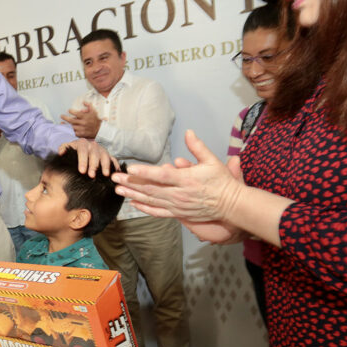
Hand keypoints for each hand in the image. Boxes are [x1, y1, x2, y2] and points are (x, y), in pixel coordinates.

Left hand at [59, 138, 118, 177]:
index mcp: (82, 143)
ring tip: (105, 175)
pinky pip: (113, 159)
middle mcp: (93, 145)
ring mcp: (101, 150)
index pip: (82, 151)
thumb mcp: (66, 148)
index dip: (82, 161)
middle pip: (94, 154)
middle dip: (93, 165)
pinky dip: (115, 165)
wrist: (79, 150)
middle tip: (91, 175)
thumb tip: (61, 153)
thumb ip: (63, 149)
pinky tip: (115, 172)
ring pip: (105, 156)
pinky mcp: (108, 155)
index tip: (81, 171)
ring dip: (105, 165)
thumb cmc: (72, 152)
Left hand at [60, 102, 101, 138]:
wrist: (100, 130)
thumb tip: (83, 101)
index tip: (69, 110)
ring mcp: (82, 129)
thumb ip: (89, 105)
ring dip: (66, 125)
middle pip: (71, 120)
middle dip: (65, 118)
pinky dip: (70, 131)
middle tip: (62, 116)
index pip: (76, 113)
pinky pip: (74, 133)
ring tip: (62, 123)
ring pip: (72, 127)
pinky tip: (67, 129)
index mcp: (85, 117)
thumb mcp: (94, 111)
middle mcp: (83, 123)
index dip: (71, 111)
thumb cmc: (96, 120)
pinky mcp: (82, 134)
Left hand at [112, 129, 243, 221]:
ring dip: (133, 194)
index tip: (130, 168)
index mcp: (186, 179)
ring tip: (118, 189)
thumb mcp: (212, 161)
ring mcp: (178, 206)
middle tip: (115, 177)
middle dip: (131, 182)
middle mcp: (179, 194)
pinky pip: (158, 212)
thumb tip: (189, 132)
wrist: (231, 204)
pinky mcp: (179, 214)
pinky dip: (144, 208)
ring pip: (151, 200)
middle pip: (150, 188)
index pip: (162, 175)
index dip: (145, 172)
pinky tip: (133, 203)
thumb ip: (198, 147)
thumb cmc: (222, 182)